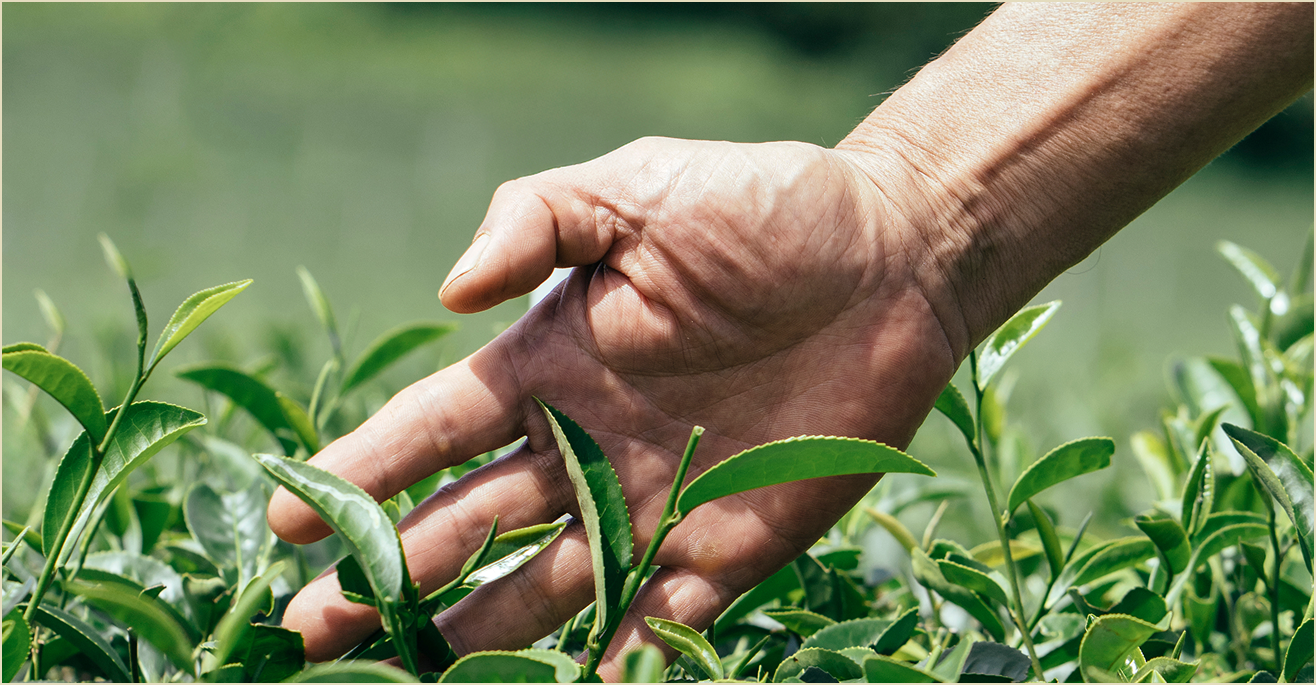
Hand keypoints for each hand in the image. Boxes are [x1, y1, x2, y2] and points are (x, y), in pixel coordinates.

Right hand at [267, 136, 961, 677]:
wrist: (892, 260)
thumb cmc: (762, 210)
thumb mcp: (636, 189)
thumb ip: (539, 221)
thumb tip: (450, 292)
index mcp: (552, 364)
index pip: (435, 430)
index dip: (362, 470)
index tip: (290, 513)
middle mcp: (587, 445)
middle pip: (465, 525)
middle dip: (388, 574)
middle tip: (309, 627)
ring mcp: (654, 502)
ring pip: (541, 586)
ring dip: (471, 634)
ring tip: (400, 673)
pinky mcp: (728, 544)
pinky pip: (657, 616)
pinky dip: (620, 662)